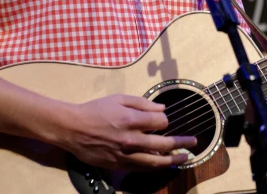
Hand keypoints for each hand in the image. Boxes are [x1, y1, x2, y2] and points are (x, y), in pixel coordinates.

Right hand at [56, 94, 197, 170]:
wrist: (72, 128)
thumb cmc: (96, 110)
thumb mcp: (119, 99)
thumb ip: (142, 103)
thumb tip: (162, 108)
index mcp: (130, 120)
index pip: (160, 122)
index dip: (164, 120)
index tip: (161, 119)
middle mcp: (129, 139)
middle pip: (162, 144)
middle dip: (180, 142)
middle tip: (193, 142)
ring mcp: (124, 155)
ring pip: (154, 162)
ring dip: (172, 160)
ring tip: (185, 158)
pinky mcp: (117, 165)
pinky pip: (141, 168)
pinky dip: (154, 166)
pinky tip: (163, 164)